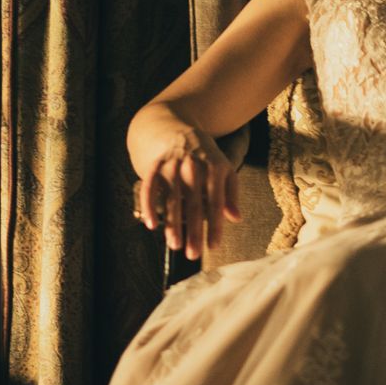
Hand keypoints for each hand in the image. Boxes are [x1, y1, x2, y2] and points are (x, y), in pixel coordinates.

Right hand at [134, 122, 241, 260]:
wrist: (178, 130)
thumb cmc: (205, 156)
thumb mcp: (224, 169)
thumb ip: (231, 193)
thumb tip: (236, 218)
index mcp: (215, 167)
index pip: (217, 202)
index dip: (215, 226)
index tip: (214, 247)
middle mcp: (193, 166)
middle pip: (194, 204)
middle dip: (194, 231)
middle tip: (193, 255)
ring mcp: (172, 165)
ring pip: (172, 199)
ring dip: (173, 224)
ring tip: (175, 245)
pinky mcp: (155, 166)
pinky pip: (150, 188)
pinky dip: (149, 206)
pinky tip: (151, 224)